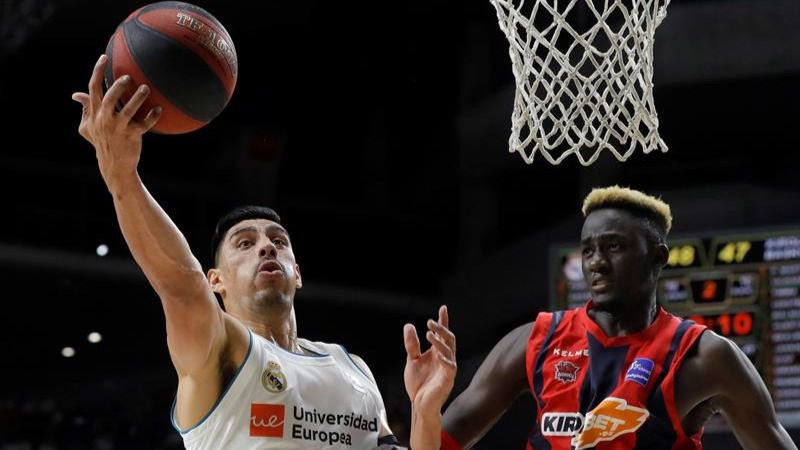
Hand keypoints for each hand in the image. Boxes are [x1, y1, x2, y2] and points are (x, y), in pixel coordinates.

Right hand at [72, 54, 160, 188]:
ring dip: (137, 99)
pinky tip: (159, 109)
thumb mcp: (88, 127)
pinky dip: (152, 117)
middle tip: (128, 76)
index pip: (93, 89)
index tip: (104, 57)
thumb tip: (76, 94)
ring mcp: (118, 128)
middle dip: (117, 86)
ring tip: (146, 88)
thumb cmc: (102, 142)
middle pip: (109, 99)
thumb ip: (85, 109)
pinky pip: (143, 125)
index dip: (97, 72)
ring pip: (128, 111)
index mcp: (95, 113)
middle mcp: (105, 119)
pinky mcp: (132, 137)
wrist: (113, 165)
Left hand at [404, 305, 455, 416]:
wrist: (420, 404)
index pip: (442, 334)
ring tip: (429, 334)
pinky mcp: (448, 379)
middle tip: (429, 322)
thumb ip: (412, 345)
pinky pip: (450, 367)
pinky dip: (445, 359)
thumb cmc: (418, 384)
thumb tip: (409, 325)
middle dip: (441, 329)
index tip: (443, 308)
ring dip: (440, 341)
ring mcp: (448, 368)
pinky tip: (438, 355)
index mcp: (437, 353)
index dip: (443, 321)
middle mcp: (445, 358)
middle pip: (448, 339)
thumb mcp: (412, 361)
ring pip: (449, 350)